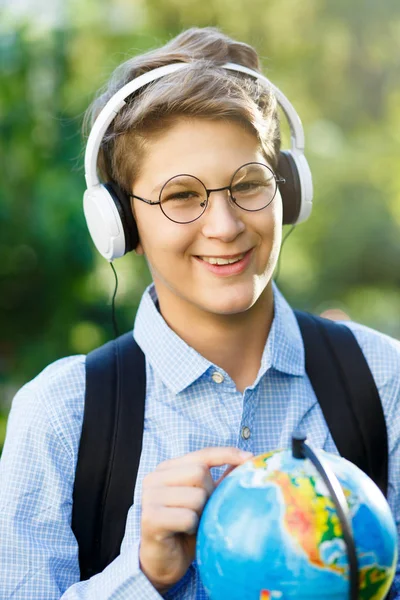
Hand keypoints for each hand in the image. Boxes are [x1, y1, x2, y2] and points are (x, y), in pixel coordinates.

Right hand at [139, 446, 252, 592]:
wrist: (161, 562)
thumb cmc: (184, 528)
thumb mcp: (204, 501)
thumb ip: (218, 480)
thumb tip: (245, 460)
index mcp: (167, 468)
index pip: (202, 454)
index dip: (227, 454)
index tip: (249, 458)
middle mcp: (154, 477)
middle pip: (199, 472)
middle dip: (209, 494)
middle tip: (202, 512)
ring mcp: (149, 496)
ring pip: (196, 496)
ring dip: (200, 514)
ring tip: (191, 524)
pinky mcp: (150, 517)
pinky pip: (188, 517)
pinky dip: (192, 528)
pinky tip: (183, 533)